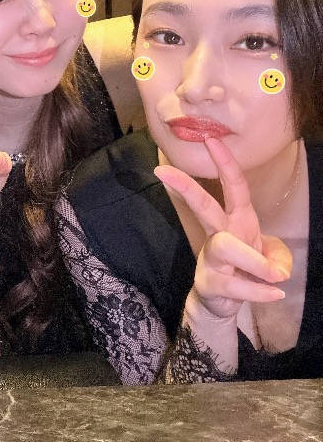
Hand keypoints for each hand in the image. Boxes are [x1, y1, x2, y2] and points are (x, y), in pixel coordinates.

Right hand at [154, 136, 290, 321]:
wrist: (222, 302)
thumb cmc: (245, 268)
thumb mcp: (271, 258)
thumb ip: (279, 257)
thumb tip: (278, 269)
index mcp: (236, 219)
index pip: (232, 186)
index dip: (224, 163)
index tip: (210, 139)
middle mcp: (221, 233)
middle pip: (203, 206)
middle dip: (186, 188)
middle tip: (162, 171)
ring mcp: (212, 258)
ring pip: (225, 246)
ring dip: (253, 261)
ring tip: (275, 276)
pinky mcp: (211, 283)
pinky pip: (235, 285)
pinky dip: (258, 290)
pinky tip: (275, 294)